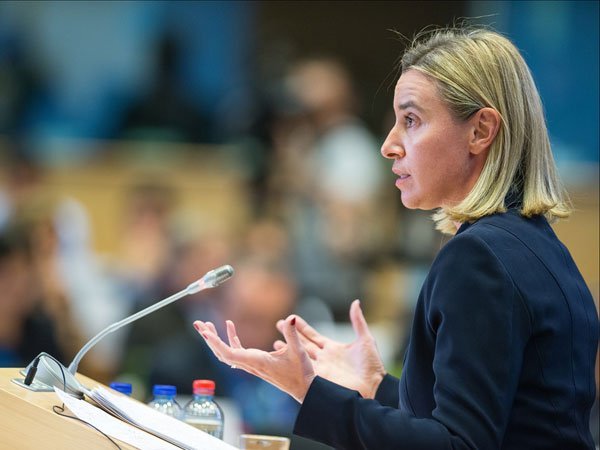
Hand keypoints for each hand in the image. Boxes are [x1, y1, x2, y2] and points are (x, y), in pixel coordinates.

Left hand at [193, 316, 314, 402]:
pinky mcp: (255, 363)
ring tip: (206, 325)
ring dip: (215, 339)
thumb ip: (292, 334)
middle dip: (209, 339)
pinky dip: (231, 338)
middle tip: (198, 324)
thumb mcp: (299, 351)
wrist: (304, 389)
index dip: (216, 343)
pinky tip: (230, 326)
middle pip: (222, 353)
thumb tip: (291, 318)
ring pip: (227, 353)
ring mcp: (251, 364)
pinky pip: (237, 351)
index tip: (205, 332)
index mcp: (257, 361)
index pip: (229, 353)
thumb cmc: (301, 373)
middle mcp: (250, 364)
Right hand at [274, 299, 384, 398]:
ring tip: (274, 343)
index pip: (313, 335)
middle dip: (291, 334)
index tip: (291, 317)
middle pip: (303, 344)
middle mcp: (324, 358)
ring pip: (300, 356)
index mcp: (333, 348)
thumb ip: (357, 321)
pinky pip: (303, 369)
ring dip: (288, 349)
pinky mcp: (319, 378)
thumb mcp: (365, 339)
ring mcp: (320, 368)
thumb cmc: (372, 365)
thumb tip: (355, 302)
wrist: (374, 386)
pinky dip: (292, 363)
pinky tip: (282, 358)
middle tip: (278, 324)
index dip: (302, 327)